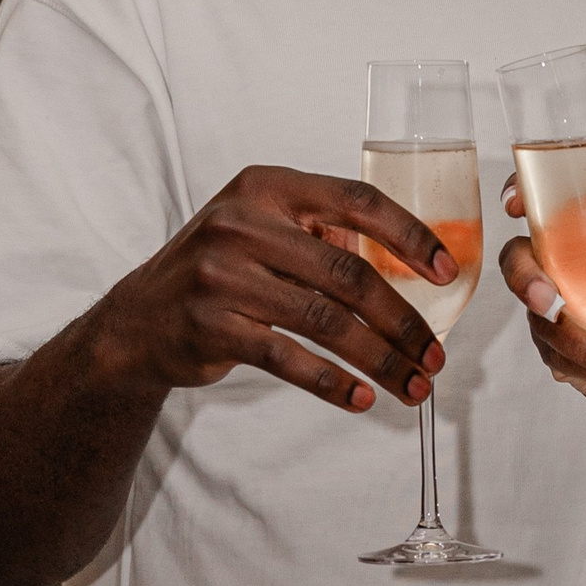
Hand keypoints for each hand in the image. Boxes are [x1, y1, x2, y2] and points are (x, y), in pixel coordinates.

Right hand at [82, 165, 451, 411]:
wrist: (137, 321)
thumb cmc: (220, 270)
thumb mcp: (264, 228)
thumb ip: (325, 233)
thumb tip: (417, 263)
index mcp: (268, 188)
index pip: (357, 201)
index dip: (410, 236)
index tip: (448, 273)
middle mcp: (242, 224)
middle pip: (349, 274)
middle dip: (403, 321)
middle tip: (437, 355)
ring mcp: (222, 276)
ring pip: (325, 322)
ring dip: (380, 359)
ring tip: (414, 385)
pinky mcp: (210, 327)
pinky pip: (287, 358)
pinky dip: (331, 382)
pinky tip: (362, 398)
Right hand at [496, 179, 585, 432]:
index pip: (551, 210)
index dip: (523, 197)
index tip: (517, 205)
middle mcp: (571, 271)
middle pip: (519, 259)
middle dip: (526, 280)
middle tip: (553, 303)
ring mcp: (559, 311)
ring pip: (537, 315)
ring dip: (573, 339)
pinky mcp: (557, 349)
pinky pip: (552, 351)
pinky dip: (583, 362)